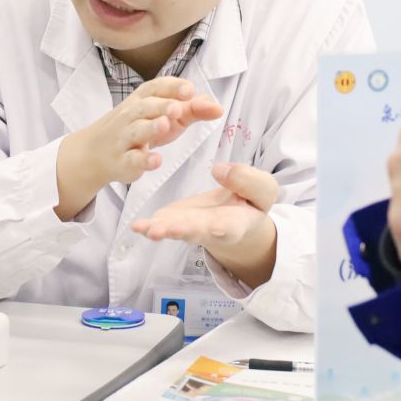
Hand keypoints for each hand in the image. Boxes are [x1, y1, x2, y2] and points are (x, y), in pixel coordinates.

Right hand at [54, 76, 224, 219]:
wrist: (96, 153)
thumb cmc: (141, 129)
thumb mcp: (167, 117)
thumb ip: (193, 110)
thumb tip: (218, 107)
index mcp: (143, 99)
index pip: (155, 87)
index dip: (172, 87)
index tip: (189, 90)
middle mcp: (131, 115)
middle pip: (145, 107)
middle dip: (161, 106)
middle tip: (177, 108)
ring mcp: (124, 138)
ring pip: (136, 130)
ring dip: (150, 127)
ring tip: (165, 125)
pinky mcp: (122, 162)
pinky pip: (131, 159)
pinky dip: (143, 160)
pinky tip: (156, 160)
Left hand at [131, 163, 280, 286]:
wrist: (238, 216)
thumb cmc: (251, 202)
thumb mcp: (263, 189)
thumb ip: (248, 181)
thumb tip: (219, 169)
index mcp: (237, 223)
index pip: (231, 226)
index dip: (222, 228)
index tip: (215, 228)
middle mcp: (211, 230)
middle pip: (198, 231)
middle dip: (183, 230)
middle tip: (166, 230)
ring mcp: (189, 227)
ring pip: (176, 229)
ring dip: (162, 229)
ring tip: (147, 229)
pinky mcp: (174, 220)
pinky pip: (161, 224)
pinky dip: (149, 226)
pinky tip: (137, 226)